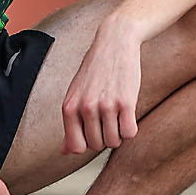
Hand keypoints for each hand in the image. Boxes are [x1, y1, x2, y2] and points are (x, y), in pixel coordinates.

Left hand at [61, 18, 142, 154]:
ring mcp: (106, 105)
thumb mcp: (76, 94)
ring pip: (114, 141)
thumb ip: (71, 124)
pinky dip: (131, 128)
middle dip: (105, 136)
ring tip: (117, 114)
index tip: (93, 131)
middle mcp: (85, 108)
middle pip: (97, 145)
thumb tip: (64, 152)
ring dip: (119, 132)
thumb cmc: (95, 70)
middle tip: (108, 117)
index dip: (87, 144)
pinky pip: (130, 133)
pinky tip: (128, 113)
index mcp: (69, 107)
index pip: (76, 147)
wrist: (115, 42)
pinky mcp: (126, 102)